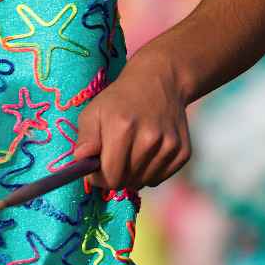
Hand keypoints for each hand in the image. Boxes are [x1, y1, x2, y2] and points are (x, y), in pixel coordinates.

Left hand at [72, 52, 190, 190]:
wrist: (160, 81)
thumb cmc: (120, 100)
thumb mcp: (94, 112)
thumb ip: (86, 138)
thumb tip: (81, 159)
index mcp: (123, 128)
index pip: (110, 177)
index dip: (99, 177)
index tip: (97, 167)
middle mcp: (150, 138)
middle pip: (126, 182)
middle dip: (114, 175)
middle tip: (113, 158)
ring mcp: (170, 146)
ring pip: (143, 183)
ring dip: (132, 173)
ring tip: (131, 151)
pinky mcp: (183, 152)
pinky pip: (159, 178)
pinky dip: (149, 171)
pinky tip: (147, 151)